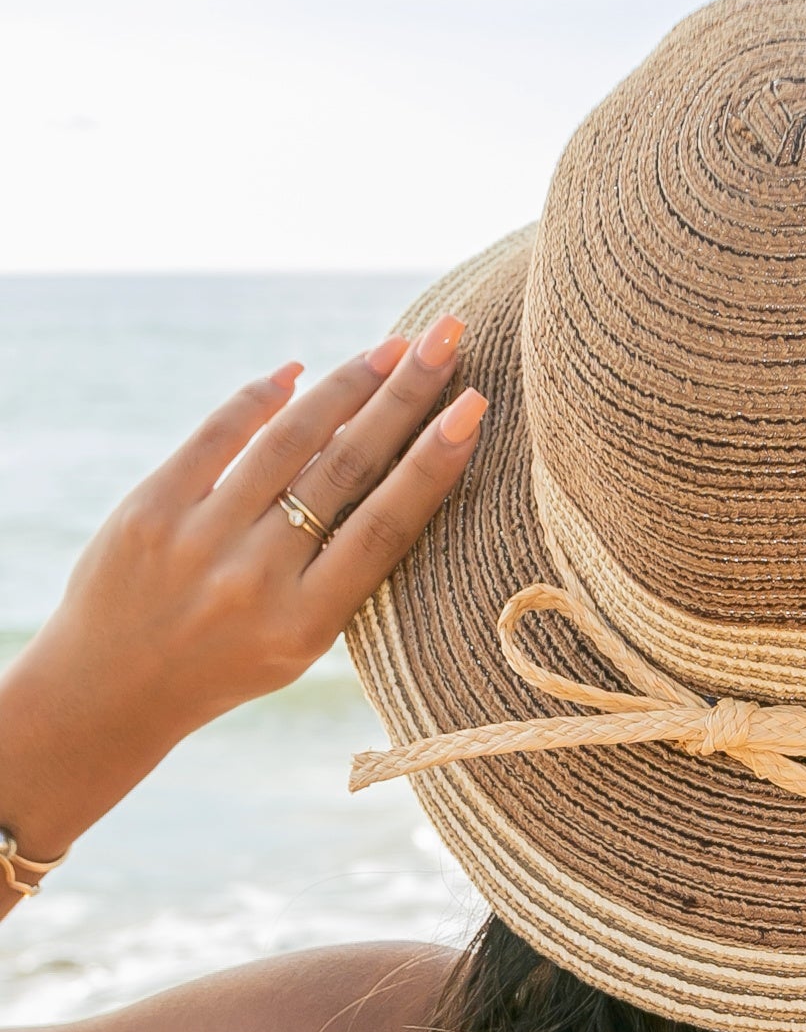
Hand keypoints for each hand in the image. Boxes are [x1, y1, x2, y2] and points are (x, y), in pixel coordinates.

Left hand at [0, 315, 486, 878]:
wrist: (108, 693)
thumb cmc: (230, 664)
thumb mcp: (303, 641)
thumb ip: (344, 568)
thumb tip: (388, 462)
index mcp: (306, 621)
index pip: (385, 525)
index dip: (433, 462)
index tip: (472, 407)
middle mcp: (255, 578)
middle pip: (346, 468)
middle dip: (405, 396)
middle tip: (447, 338)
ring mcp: (197, 540)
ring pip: (288, 441)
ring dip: (347, 384)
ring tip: (393, 345)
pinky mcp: (148, 510)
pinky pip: (216, 436)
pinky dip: (260, 398)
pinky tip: (299, 370)